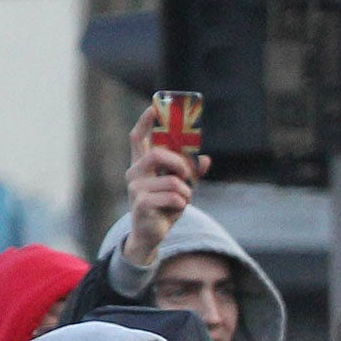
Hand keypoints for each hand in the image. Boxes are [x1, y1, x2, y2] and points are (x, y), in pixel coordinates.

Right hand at [122, 103, 211, 267]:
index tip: (155, 106)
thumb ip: (191, 173)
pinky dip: (182, 204)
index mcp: (142, 165)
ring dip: (186, 192)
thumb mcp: (181, 187)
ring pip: (173, 181)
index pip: (139, 138)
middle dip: (179, 163)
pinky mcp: (141, 204)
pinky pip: (174, 198)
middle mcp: (135, 173)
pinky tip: (175, 210)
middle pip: (158, 154)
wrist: (152, 234)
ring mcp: (136, 188)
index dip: (146, 121)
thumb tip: (205, 159)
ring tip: (181, 201)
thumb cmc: (165, 206)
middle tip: (187, 175)